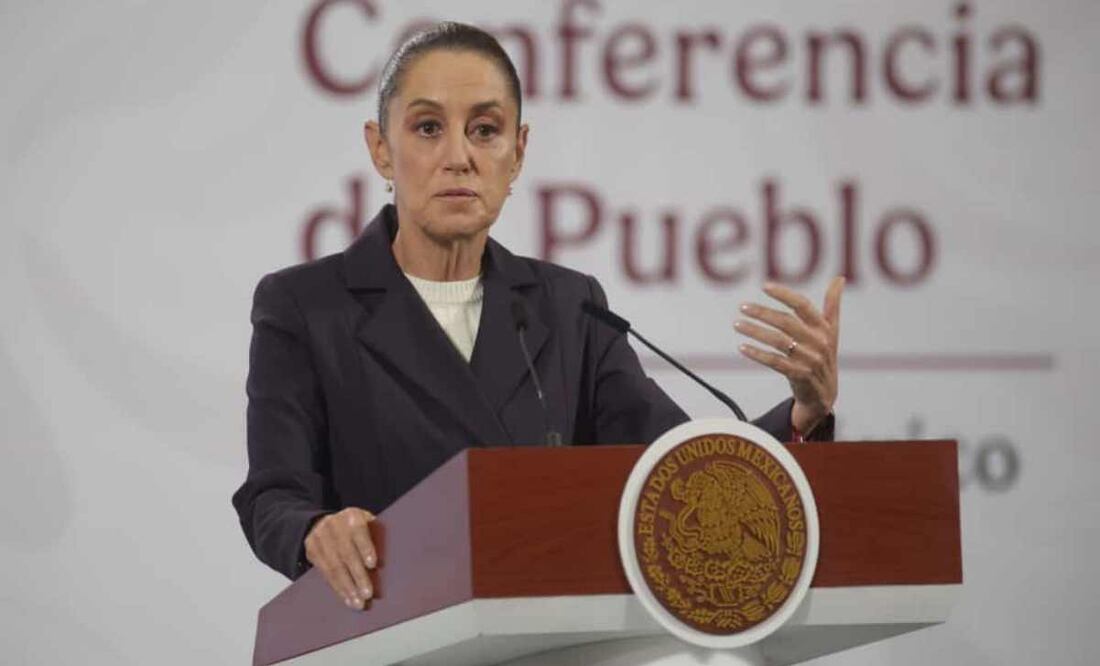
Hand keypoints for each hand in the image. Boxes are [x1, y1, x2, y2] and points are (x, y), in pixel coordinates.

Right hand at [304, 508, 377, 609]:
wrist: (321, 521)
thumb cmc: (354, 526)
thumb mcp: (366, 521)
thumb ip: (376, 533)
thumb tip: (394, 555)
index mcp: (351, 516)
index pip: (359, 532)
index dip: (366, 548)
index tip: (373, 564)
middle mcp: (333, 525)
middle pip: (346, 553)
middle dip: (357, 576)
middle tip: (367, 594)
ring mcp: (319, 538)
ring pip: (334, 567)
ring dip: (347, 587)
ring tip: (358, 602)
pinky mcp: (311, 551)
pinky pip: (325, 573)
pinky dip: (337, 588)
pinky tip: (347, 599)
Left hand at [734, 276, 843, 432]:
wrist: (824, 395)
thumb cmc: (824, 356)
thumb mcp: (831, 331)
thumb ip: (833, 305)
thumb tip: (839, 278)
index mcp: (824, 328)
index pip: (803, 305)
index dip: (784, 294)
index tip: (764, 286)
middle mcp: (818, 342)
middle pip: (786, 322)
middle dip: (762, 313)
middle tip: (742, 307)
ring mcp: (809, 360)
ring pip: (777, 341)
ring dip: (755, 331)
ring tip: (737, 324)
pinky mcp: (799, 375)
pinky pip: (774, 362)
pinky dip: (757, 354)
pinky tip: (742, 347)